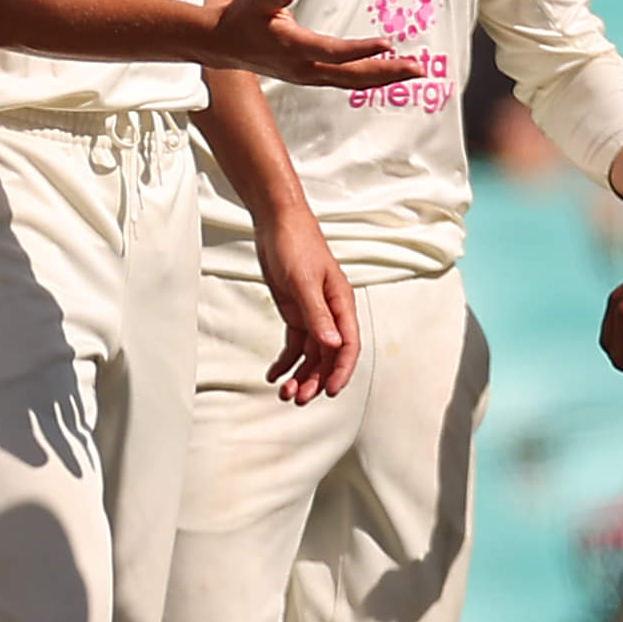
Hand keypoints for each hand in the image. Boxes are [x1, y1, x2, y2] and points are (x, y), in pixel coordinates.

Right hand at [210, 0, 421, 89]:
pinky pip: (346, 80)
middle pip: (352, 75)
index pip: (334, 52)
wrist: (222, 44)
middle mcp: (304, 69)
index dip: (362, 50)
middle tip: (420, 69)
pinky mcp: (310, 76)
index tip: (390, 44)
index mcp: (293, 48)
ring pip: (352, 81)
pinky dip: (369, 78)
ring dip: (385, 78)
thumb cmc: (241, 17)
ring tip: (415, 73)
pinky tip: (389, 74)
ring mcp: (308, 76)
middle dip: (388, 72)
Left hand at [256, 208, 362, 403]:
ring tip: (285, 392)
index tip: (330, 391)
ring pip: (311, 354)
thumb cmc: (296, 244)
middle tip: (299, 398)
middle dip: (316, 379)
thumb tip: (331, 344)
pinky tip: (274, 374)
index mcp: (341, 303)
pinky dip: (285, 362)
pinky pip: (294, 344)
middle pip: (329, 355)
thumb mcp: (304, 281)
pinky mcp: (296, 312)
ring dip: (301, 375)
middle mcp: (330, 312)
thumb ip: (317, 315)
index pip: (348, 345)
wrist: (277, 223)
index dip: (340, 371)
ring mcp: (313, 313)